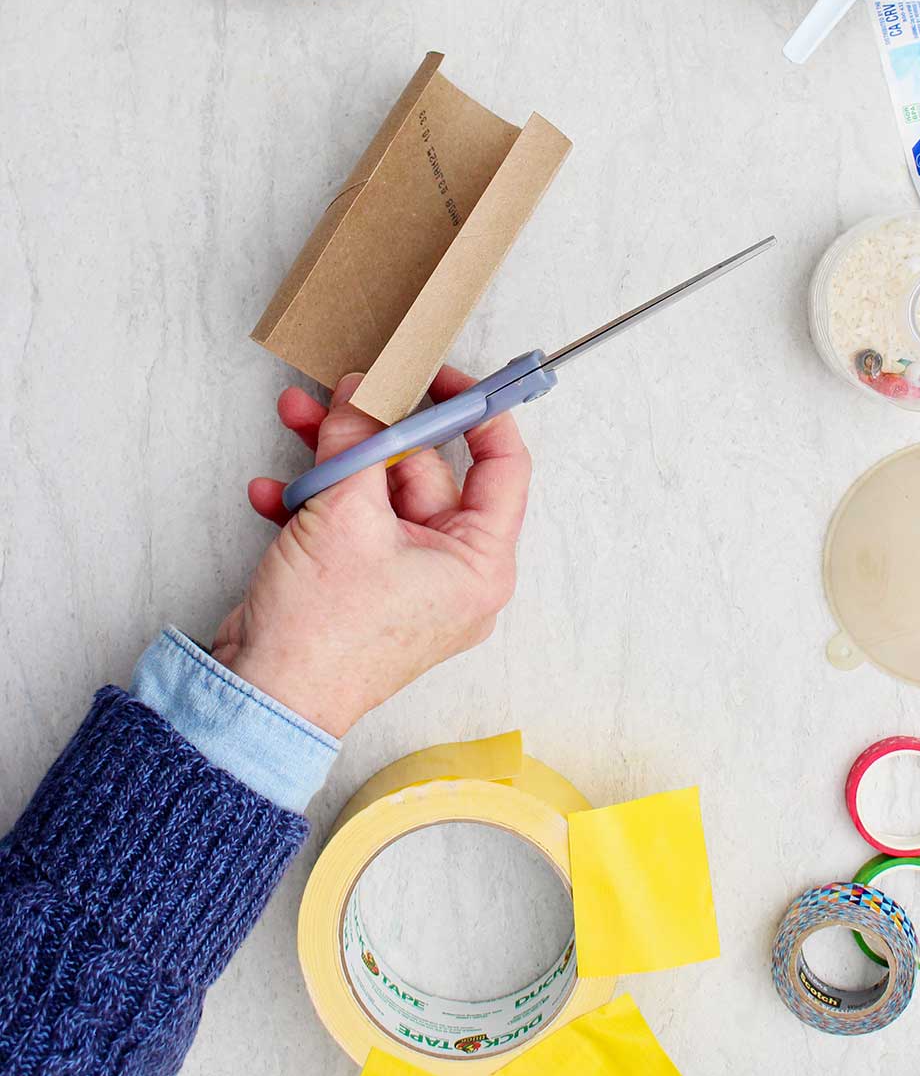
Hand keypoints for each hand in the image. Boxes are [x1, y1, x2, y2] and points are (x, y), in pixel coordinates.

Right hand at [211, 368, 530, 736]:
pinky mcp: (364, 586)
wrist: (261, 701)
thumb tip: (364, 392)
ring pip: (379, 493)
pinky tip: (271, 489)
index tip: (442, 375)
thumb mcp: (344, 515)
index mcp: (479, 562)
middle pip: (427, 472)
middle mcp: (452, 573)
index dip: (477, 410)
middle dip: (376, 429)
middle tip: (346, 392)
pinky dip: (313, 503)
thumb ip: (358, 442)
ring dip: (333, 458)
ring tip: (297, 416)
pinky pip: (351, 526)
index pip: (503, 466)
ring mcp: (406, 580)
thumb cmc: (322, 637)